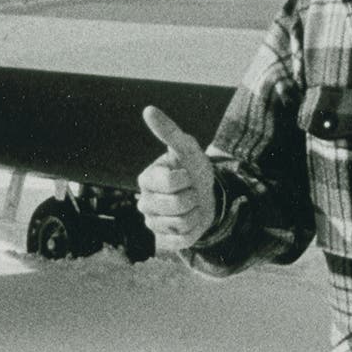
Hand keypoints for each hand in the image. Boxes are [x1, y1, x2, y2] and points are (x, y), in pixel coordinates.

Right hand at [137, 106, 218, 249]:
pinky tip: (190, 221)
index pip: (172, 182)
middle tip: (191, 192)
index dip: (188, 178)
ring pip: (181, 224)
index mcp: (146, 179)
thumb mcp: (187, 148)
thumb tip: (148, 109)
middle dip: (194, 197)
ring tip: (191, 206)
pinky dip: (195, 230)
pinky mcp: (163, 241)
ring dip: (196, 213)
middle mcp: (144, 203)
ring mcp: (152, 224)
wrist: (207, 195)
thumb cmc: (193, 169)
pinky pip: (183, 240)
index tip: (187, 175)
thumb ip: (168, 131)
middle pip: (178, 205)